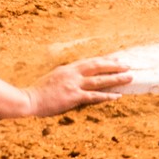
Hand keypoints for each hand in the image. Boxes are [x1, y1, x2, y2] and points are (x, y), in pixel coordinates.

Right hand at [15, 58, 130, 118]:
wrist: (28, 100)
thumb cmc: (38, 92)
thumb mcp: (52, 78)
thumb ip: (65, 76)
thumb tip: (76, 76)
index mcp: (66, 69)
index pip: (89, 62)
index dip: (104, 60)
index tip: (116, 58)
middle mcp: (71, 74)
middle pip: (97, 66)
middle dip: (114, 65)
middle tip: (127, 65)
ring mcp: (73, 85)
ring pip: (99, 80)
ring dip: (115, 78)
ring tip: (129, 77)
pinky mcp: (73, 97)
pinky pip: (94, 96)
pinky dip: (106, 96)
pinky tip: (117, 96)